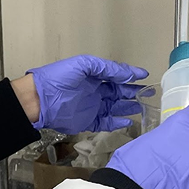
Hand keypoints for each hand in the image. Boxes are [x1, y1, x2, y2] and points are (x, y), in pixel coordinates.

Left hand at [22, 56, 148, 134]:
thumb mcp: (84, 65)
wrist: (39, 100)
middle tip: (148, 92)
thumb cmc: (59, 78)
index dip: (129, 76)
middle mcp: (94, 91)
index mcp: (93, 76)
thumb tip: (130, 73)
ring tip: (142, 106)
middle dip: (133, 92)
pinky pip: (106, 122)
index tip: (144, 76)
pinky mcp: (88, 121)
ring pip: (115, 107)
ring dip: (128, 107)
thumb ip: (108, 68)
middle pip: (118, 92)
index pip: (115, 76)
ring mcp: (92, 107)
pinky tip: (128, 120)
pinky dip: (117, 122)